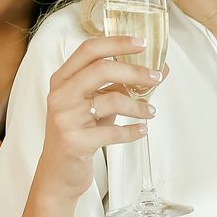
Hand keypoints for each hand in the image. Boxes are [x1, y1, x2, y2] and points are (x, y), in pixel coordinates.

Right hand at [38, 36, 162, 197]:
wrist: (58, 173)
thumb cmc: (79, 133)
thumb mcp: (95, 105)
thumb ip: (120, 86)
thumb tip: (159, 71)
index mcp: (63, 79)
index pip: (89, 50)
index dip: (116, 43)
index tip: (142, 43)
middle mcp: (60, 95)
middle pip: (101, 69)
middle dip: (134, 71)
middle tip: (155, 77)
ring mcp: (65, 118)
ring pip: (111, 101)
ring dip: (138, 106)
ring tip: (151, 112)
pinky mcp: (74, 142)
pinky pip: (112, 132)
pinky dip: (132, 131)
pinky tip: (141, 131)